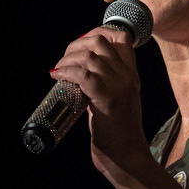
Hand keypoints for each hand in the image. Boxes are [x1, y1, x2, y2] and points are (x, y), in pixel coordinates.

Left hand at [49, 26, 150, 175]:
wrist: (125, 156)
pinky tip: (57, 78)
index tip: (80, 44)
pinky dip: (66, 73)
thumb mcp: (117, 99)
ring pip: (89, 56)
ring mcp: (118, 86)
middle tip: (64, 61)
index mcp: (131, 74)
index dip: (98, 32)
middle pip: (100, 42)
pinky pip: (83, 75)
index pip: (122, 38)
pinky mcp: (106, 100)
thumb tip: (80, 72)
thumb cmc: (117, 132)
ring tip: (58, 71)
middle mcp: (127, 76)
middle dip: (75, 46)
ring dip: (66, 60)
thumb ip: (106, 83)